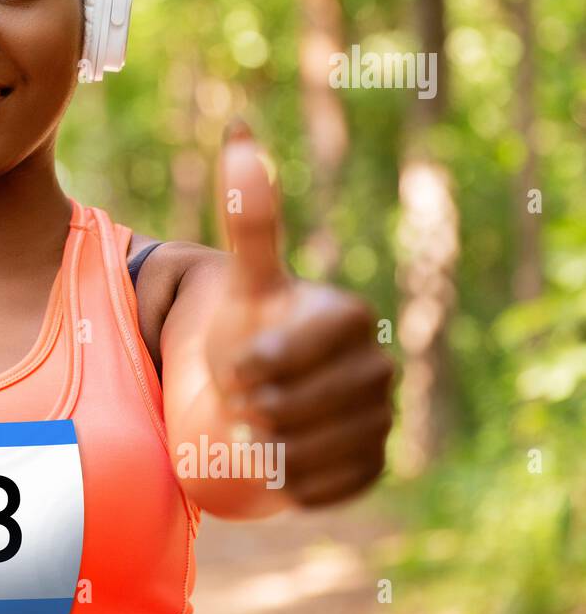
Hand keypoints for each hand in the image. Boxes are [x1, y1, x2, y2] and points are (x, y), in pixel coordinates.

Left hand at [202, 121, 394, 507]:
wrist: (260, 390)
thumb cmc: (247, 326)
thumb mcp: (243, 279)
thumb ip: (247, 217)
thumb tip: (238, 126)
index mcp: (349, 316)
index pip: (278, 360)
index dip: (241, 368)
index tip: (232, 365)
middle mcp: (377, 364)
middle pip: (287, 411)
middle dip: (249, 408)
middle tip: (241, 397)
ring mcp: (380, 417)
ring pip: (302, 453)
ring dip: (264, 446)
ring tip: (255, 426)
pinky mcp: (374, 465)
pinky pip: (320, 487)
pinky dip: (288, 480)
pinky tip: (279, 458)